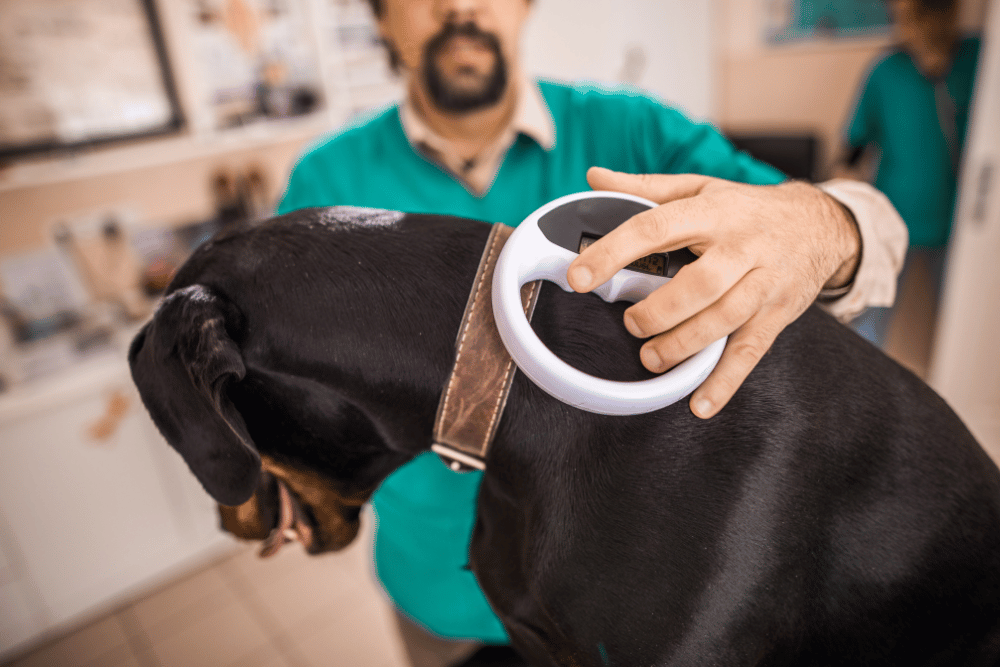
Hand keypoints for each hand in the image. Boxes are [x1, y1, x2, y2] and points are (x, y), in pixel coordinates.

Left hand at [567, 167, 860, 418]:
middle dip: (658, 311)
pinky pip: (749, 354)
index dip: (614, 252)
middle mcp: (742, 248)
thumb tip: (595, 178)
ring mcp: (763, 285)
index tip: (579, 277)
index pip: (655, 228)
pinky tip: (699, 404)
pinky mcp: (776, 317)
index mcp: (713, 212)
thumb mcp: (700, 188)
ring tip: (651, 358)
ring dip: (682, 346)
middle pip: (698, 285)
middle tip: (630, 324)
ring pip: (722, 321)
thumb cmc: (748, 209)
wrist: (821, 225)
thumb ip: (645, 189)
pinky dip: (724, 382)